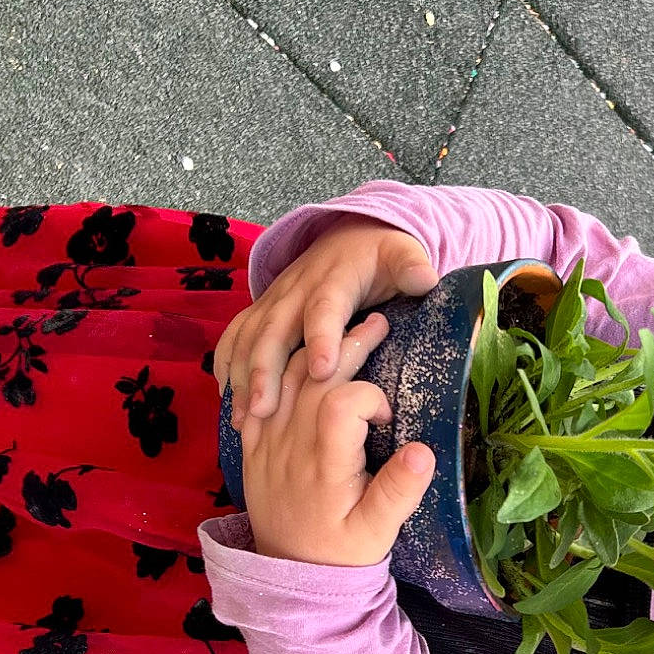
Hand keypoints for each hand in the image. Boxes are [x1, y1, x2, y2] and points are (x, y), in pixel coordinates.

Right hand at [215, 215, 437, 425]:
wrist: (349, 234)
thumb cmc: (380, 256)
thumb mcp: (401, 253)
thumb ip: (411, 265)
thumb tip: (425, 278)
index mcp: (333, 281)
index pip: (324, 309)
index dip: (321, 338)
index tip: (321, 371)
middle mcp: (295, 291)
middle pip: (273, 331)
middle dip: (265, 370)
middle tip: (264, 409)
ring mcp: (273, 301)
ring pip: (248, 338)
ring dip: (242, 377)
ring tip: (245, 419)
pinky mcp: (261, 311)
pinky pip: (235, 337)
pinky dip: (227, 367)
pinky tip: (229, 402)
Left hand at [240, 314, 436, 566]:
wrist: (289, 574)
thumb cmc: (341, 552)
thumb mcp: (377, 532)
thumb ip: (399, 491)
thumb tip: (425, 451)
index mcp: (323, 465)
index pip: (341, 403)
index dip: (368, 397)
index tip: (385, 416)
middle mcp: (289, 446)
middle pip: (313, 376)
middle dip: (348, 345)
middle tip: (381, 323)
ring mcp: (266, 442)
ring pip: (285, 376)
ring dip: (317, 348)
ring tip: (348, 329)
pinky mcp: (253, 443)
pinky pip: (259, 392)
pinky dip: (280, 366)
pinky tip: (302, 356)